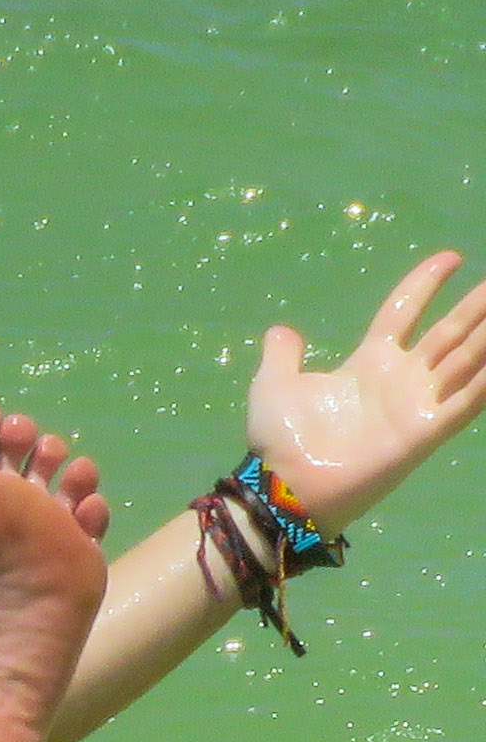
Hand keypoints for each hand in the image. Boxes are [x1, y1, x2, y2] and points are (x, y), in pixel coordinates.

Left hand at [250, 250, 485, 526]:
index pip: (404, 312)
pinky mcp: (427, 431)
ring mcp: (418, 403)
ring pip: (467, 360)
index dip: (426, 284)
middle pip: (448, 332)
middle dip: (476, 307)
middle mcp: (401, 379)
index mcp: (369, 362)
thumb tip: (282, 330)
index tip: (451, 258)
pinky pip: (469, 401)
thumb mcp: (275, 384)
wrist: (285, 484)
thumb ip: (283, 355)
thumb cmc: (283, 438)